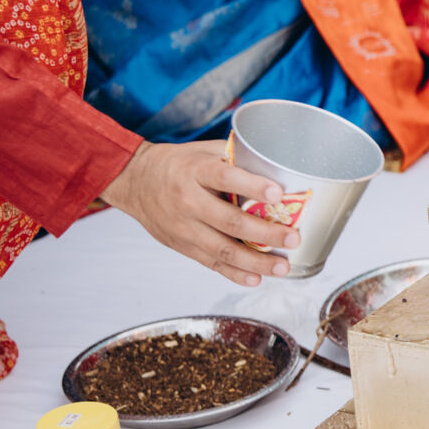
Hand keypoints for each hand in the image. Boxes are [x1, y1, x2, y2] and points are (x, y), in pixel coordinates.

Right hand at [101, 140, 300, 287]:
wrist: (135, 182)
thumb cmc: (175, 164)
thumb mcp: (201, 150)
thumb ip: (233, 155)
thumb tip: (273, 161)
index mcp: (194, 172)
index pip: (225, 178)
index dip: (252, 187)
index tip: (278, 194)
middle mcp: (188, 201)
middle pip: (230, 222)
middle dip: (265, 233)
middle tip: (293, 237)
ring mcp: (184, 228)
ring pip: (223, 250)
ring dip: (256, 261)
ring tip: (283, 266)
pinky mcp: (182, 246)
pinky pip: (211, 263)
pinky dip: (235, 273)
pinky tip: (256, 277)